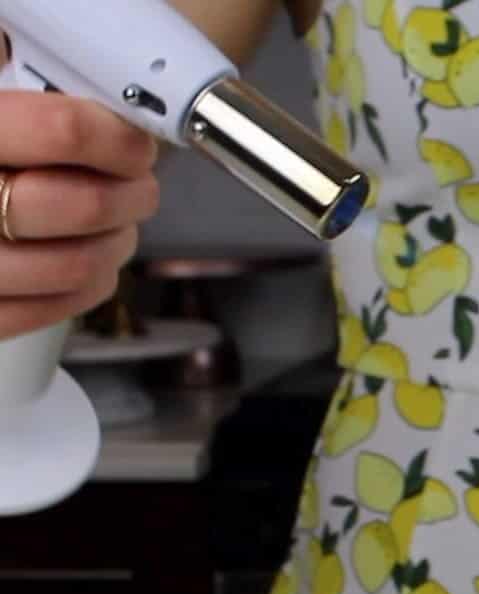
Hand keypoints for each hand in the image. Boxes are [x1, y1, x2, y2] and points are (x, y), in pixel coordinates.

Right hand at [0, 83, 159, 340]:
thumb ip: (7, 78)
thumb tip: (72, 82)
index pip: (62, 131)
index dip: (117, 136)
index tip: (134, 142)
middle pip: (86, 205)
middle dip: (131, 195)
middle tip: (138, 185)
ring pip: (84, 263)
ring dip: (117, 240)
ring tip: (115, 223)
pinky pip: (64, 304)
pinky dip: (93, 280)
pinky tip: (84, 255)